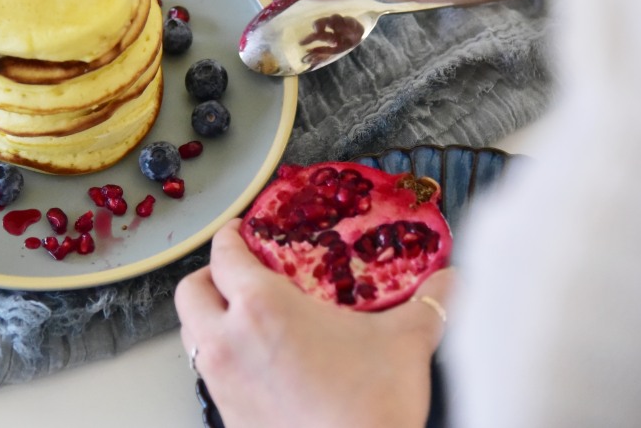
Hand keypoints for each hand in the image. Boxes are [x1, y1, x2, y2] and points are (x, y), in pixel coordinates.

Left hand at [175, 219, 454, 427]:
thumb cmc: (369, 410)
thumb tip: (450, 282)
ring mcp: (221, 380)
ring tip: (244, 317)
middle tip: (238, 273)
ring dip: (209, 318)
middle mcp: (228, 340)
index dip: (231, 236)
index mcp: (261, 307)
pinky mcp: (226, 414)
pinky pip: (208, 373)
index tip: (243, 231)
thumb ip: (429, 304)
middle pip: (190, 291)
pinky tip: (259, 363)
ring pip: (191, 333)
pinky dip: (222, 358)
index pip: (224, 253)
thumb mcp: (405, 344)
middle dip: (209, 276)